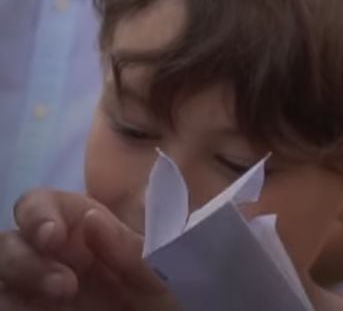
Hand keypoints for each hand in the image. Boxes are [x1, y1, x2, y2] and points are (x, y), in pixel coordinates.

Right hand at [0, 190, 176, 310]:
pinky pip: (3, 302)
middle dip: (25, 257)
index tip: (51, 235)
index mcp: (86, 235)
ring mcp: (33, 291)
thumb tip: (92, 217)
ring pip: (0, 273)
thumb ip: (130, 250)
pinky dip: (10, 304)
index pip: (45, 205)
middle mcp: (52, 259)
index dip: (38, 212)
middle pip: (9, 241)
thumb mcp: (158, 278)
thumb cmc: (163, 305)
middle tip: (66, 286)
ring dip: (18, 279)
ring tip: (61, 300)